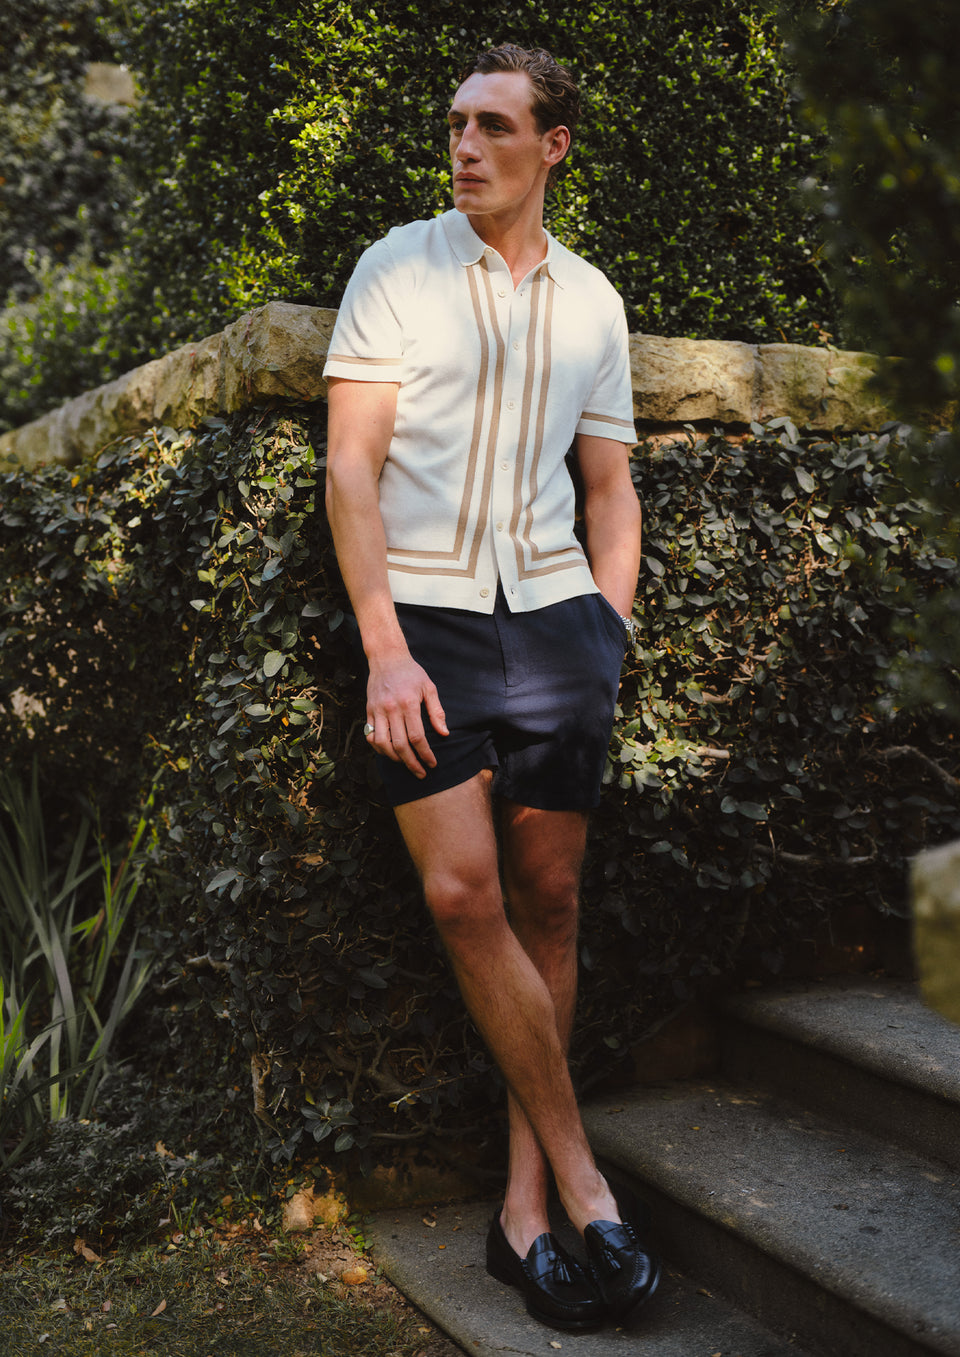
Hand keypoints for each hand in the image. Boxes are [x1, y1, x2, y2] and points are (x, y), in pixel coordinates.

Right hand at [365, 651, 447, 777]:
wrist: (387, 658)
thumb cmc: (411, 673)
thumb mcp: (429, 687)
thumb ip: (437, 711)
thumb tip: (444, 733)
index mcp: (409, 703)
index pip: (417, 737)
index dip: (425, 753)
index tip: (432, 763)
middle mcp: (391, 708)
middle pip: (400, 745)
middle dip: (411, 763)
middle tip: (421, 773)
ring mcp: (378, 710)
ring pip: (382, 744)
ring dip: (394, 758)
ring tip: (405, 763)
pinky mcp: (369, 711)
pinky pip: (370, 736)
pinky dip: (379, 748)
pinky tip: (389, 752)